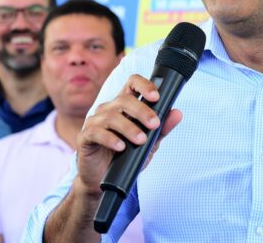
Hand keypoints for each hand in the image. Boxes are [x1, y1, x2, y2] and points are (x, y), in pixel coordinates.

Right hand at [74, 74, 182, 196]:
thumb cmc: (126, 157)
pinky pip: (96, 132)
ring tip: (141, 140)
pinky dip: (110, 139)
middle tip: (154, 125)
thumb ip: (162, 129)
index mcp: (124, 106)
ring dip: (129, 127)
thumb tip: (178, 113)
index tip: (156, 96)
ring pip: (111, 116)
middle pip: (124, 99)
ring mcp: (95, 122)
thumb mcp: (149, 144)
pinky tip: (121, 147)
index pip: (132, 83)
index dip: (144, 85)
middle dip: (142, 111)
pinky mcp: (85, 137)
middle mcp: (108, 109)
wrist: (103, 180)